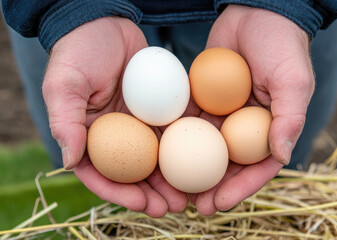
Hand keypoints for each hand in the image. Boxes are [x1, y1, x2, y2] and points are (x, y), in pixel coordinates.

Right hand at [42, 17, 187, 216]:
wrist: (105, 23)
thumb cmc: (78, 52)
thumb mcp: (63, 84)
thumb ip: (65, 122)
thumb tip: (70, 162)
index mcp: (89, 136)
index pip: (101, 174)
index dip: (120, 193)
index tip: (142, 203)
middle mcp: (115, 135)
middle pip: (134, 173)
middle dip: (152, 193)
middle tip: (174, 208)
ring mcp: (138, 124)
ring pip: (156, 159)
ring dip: (172, 179)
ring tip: (191, 195)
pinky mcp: (157, 110)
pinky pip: (172, 132)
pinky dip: (184, 149)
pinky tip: (201, 160)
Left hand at [190, 5, 314, 214]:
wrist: (255, 13)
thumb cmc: (281, 46)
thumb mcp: (294, 80)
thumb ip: (289, 118)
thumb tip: (282, 156)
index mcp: (269, 128)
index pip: (257, 167)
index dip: (240, 189)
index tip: (219, 203)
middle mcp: (244, 126)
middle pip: (227, 165)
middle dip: (211, 187)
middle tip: (192, 205)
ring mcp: (222, 115)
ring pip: (204, 149)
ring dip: (189, 169)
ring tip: (172, 188)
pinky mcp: (202, 100)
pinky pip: (188, 122)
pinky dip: (176, 139)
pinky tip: (161, 154)